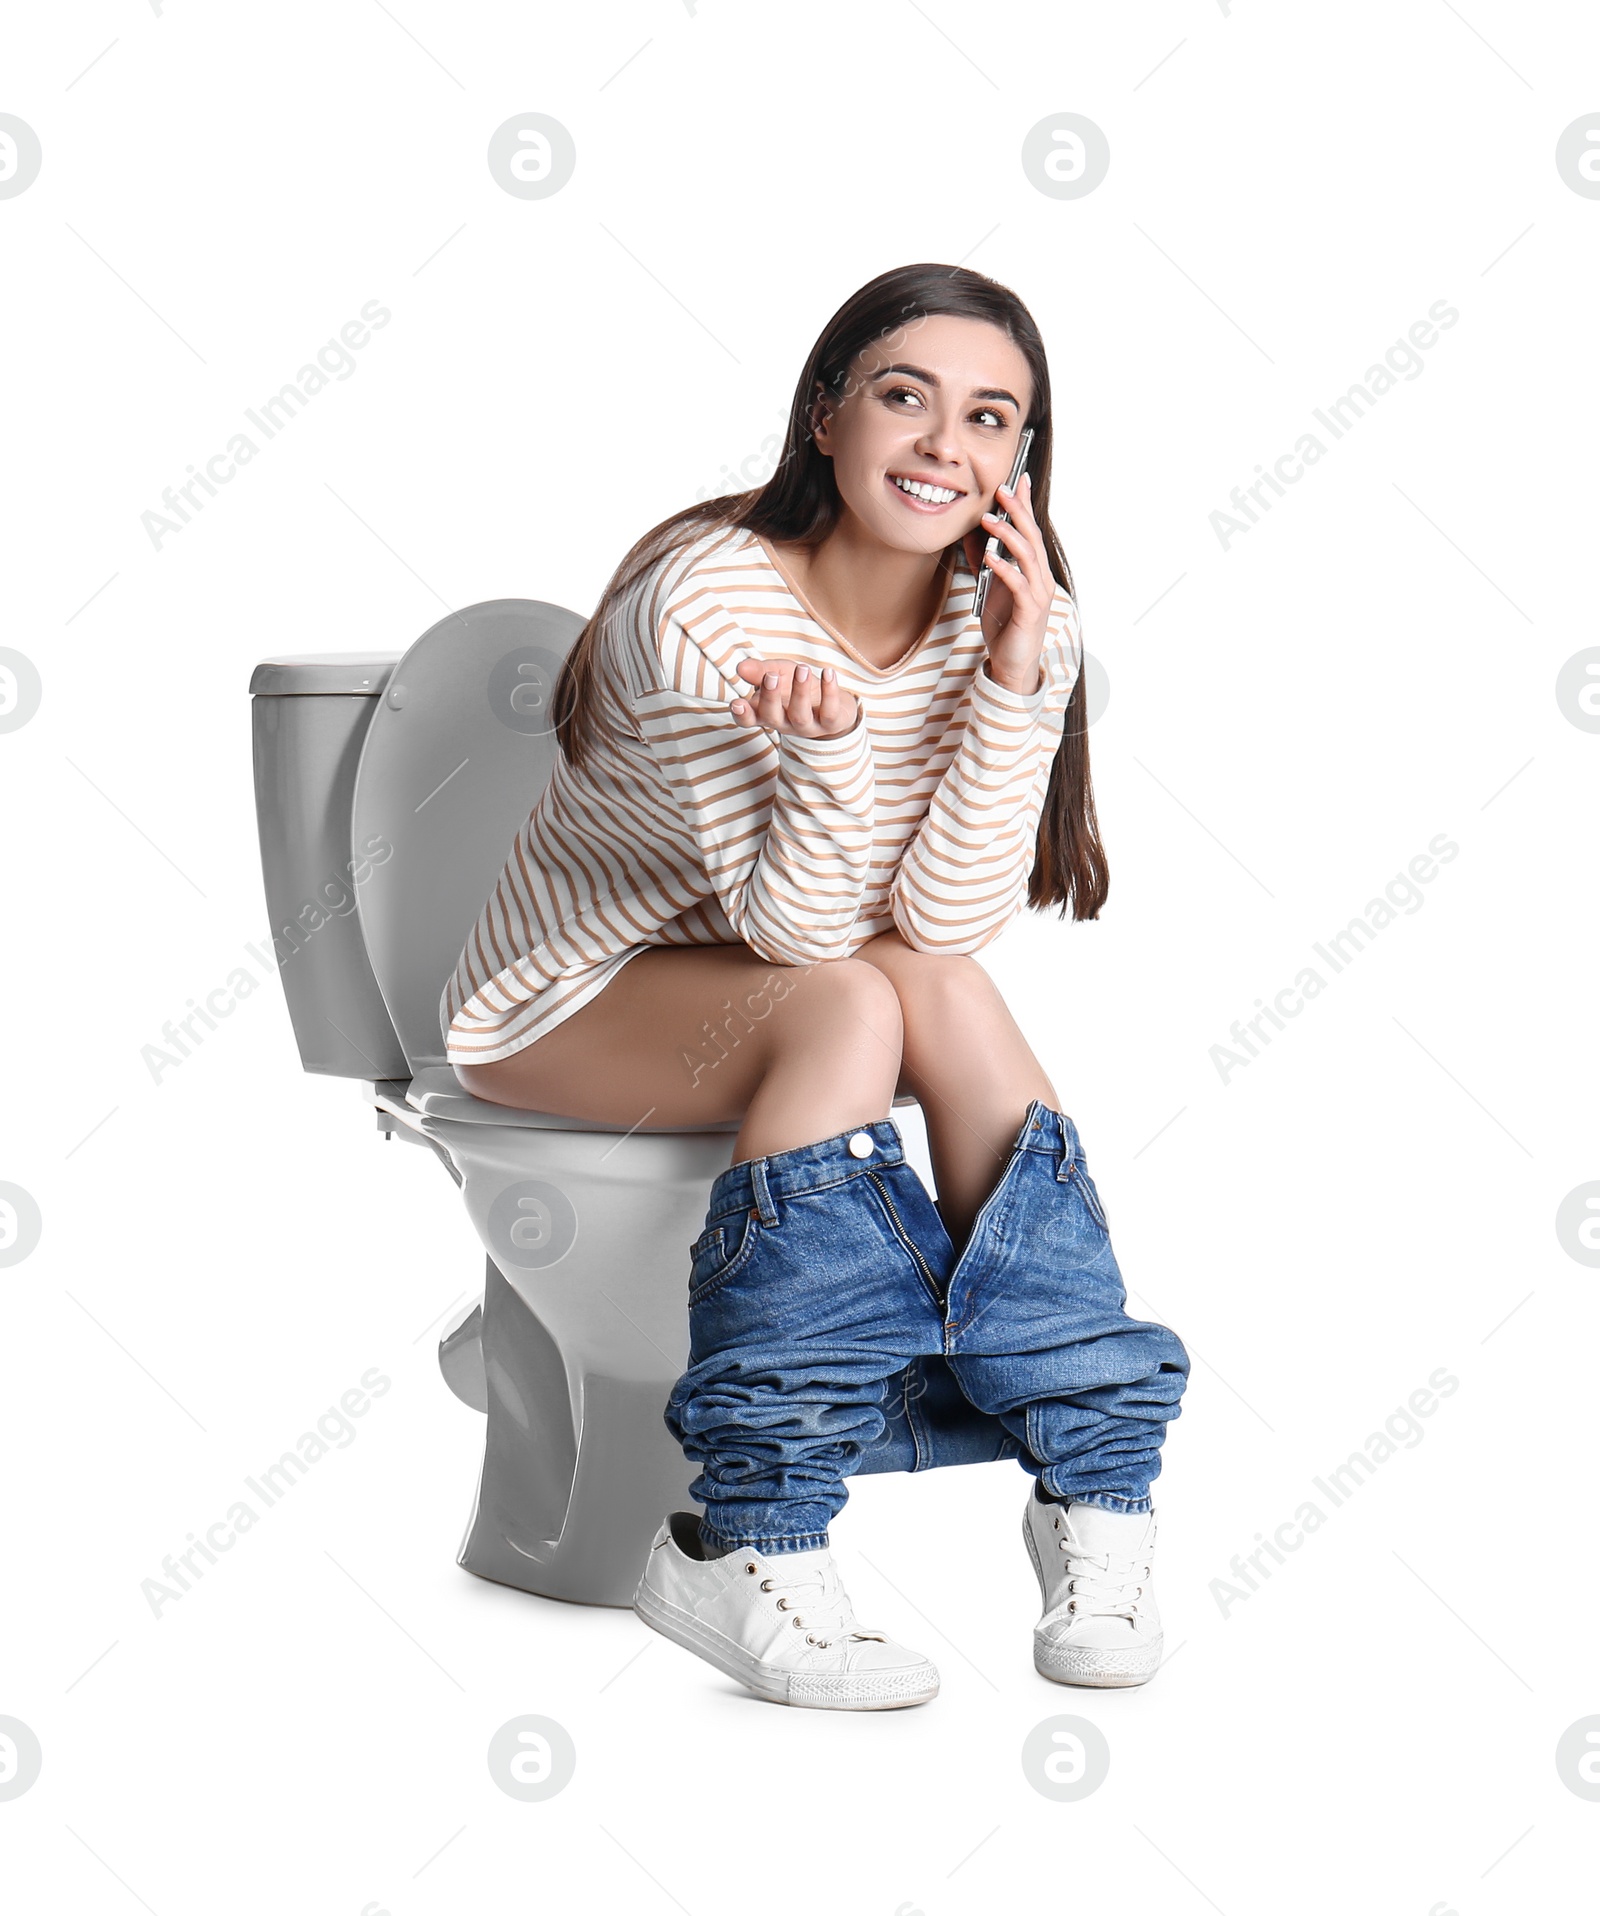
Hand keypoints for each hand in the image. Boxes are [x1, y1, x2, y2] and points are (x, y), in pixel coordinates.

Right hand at [730, 657, 860, 737]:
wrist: (832, 703)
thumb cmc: (796, 687)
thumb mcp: (777, 673)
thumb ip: (760, 671)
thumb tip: (741, 667)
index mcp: (767, 713)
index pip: (749, 719)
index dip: (742, 715)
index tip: (737, 703)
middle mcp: (785, 723)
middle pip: (772, 717)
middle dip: (770, 698)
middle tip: (771, 677)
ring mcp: (808, 727)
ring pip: (800, 715)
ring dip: (800, 691)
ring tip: (801, 669)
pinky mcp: (830, 724)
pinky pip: (830, 711)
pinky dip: (829, 691)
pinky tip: (828, 673)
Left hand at [961, 469, 1051, 694]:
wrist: (1013, 663)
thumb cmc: (1005, 626)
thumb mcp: (990, 587)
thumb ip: (983, 561)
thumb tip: (971, 535)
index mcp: (1033, 570)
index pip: (1030, 530)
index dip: (1025, 505)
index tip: (1018, 479)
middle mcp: (1041, 578)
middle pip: (1032, 537)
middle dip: (1017, 511)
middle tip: (1002, 490)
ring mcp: (1038, 594)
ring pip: (1028, 557)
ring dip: (1008, 536)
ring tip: (989, 520)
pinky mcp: (1029, 612)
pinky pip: (1019, 585)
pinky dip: (1005, 569)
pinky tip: (990, 558)